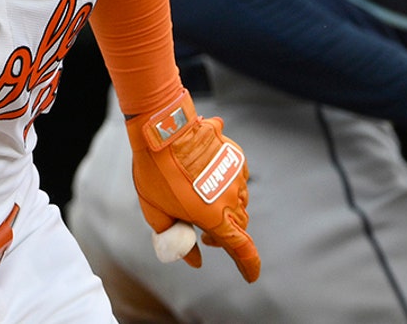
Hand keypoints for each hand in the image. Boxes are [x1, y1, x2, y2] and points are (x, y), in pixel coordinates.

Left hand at [126, 88, 261, 281]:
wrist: (163, 129)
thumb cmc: (155, 172)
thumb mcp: (156, 211)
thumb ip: (177, 238)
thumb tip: (194, 259)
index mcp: (215, 217)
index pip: (242, 249)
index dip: (249, 265)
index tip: (250, 276)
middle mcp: (232, 199)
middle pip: (240, 226)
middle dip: (225, 235)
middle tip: (204, 234)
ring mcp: (236, 176)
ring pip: (239, 201)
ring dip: (226, 208)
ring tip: (199, 200)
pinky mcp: (236, 157)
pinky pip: (237, 178)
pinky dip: (225, 184)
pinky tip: (205, 176)